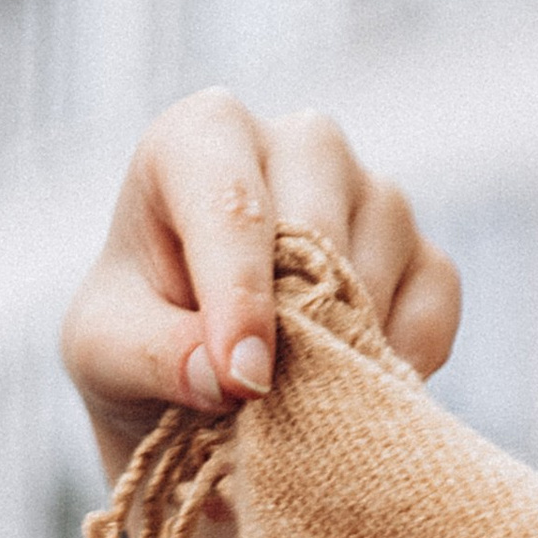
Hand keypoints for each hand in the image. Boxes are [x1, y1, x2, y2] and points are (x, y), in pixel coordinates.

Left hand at [62, 94, 461, 527]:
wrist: (183, 373)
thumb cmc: (132, 340)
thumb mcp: (104, 353)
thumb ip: (153, 356)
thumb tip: (227, 375)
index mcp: (199, 137)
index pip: (231, 201)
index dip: (239, 294)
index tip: (240, 379)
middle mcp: (296, 141)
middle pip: (318, 218)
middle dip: (292, 320)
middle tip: (264, 400)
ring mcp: (368, 188)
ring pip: (380, 258)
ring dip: (338, 345)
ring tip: (288, 401)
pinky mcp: (419, 246)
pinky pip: (433, 297)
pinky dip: (398, 360)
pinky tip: (346, 395)